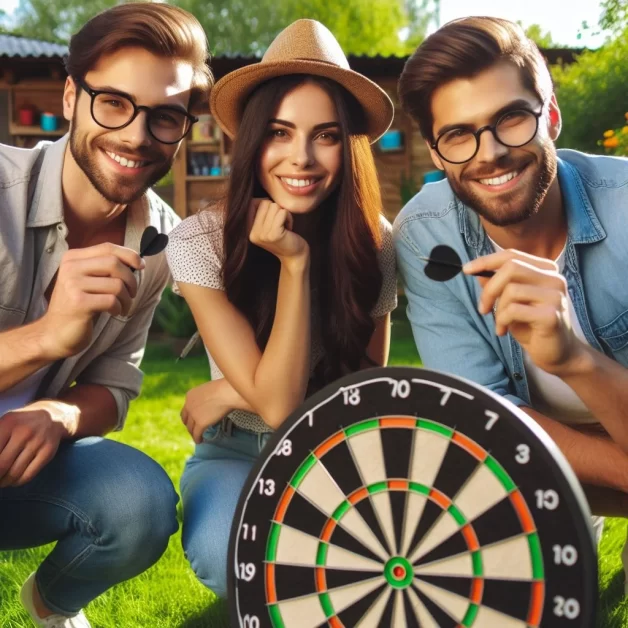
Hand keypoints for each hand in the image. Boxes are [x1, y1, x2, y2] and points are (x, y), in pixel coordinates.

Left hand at [0, 399, 77, 486]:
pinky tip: (13, 480)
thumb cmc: (20, 423)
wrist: (52, 416)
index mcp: (8, 423)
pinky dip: (17, 482)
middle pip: (1, 465)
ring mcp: (38, 442)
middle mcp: (24, 432)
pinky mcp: (48, 452)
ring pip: (14, 473)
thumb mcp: (4, 423)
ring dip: (4, 482)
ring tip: (1, 481)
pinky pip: (28, 475)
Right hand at [39, 243, 143, 358]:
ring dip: (127, 298)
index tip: (141, 266)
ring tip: (123, 307)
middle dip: (131, 280)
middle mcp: (71, 268)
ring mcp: (73, 284)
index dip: (129, 255)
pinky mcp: (78, 303)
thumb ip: (105, 268)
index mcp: (73, 258)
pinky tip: (114, 313)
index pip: (108, 247)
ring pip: (117, 284)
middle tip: (132, 293)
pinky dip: (119, 308)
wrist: (55, 333)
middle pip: (114, 263)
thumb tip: (136, 261)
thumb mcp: (89, 281)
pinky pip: (112, 300)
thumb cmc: (79, 306)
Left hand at [180, 380, 232, 443]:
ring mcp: (193, 415)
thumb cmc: (224, 388)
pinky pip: (196, 434)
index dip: (189, 416)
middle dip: (189, 425)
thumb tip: (210, 403)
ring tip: (198, 437)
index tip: (193, 419)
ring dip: (193, 433)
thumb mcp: (209, 390)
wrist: (227, 392)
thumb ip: (205, 397)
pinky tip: (200, 441)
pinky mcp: (200, 424)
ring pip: (190, 428)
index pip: (186, 409)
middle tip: (194, 429)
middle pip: (185, 419)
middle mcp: (188, 405)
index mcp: (190, 395)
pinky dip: (197, 439)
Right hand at [249, 200, 308, 266]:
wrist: (295, 257)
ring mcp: (263, 234)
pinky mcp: (274, 234)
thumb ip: (261, 213)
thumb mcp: (268, 226)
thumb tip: (261, 198)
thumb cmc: (285, 238)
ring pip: (274, 206)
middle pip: (264, 203)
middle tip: (280, 224)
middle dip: (276, 209)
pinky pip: (283, 212)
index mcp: (249, 231)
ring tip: (284, 226)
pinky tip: (289, 228)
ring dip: (284, 214)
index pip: (252, 203)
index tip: (273, 217)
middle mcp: (253, 233)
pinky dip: (289, 217)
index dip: (266, 204)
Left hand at [464, 249, 585, 375]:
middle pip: (511, 268)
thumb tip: (477, 271)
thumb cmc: (532, 326)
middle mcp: (554, 279)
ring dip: (497, 310)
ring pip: (511, 289)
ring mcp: (555, 296)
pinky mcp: (551, 315)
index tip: (467, 270)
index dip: (486, 260)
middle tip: (482, 308)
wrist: (557, 354)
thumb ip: (497, 285)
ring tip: (500, 324)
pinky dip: (502, 320)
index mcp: (545, 271)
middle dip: (489, 289)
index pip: (512, 255)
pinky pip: (514, 310)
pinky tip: (504, 331)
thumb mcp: (510, 302)